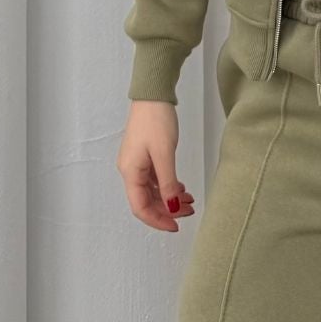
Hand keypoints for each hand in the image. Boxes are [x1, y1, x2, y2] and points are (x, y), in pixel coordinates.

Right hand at [117, 100, 194, 230]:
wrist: (153, 95)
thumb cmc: (156, 122)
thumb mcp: (164, 154)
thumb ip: (168, 184)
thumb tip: (173, 209)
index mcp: (130, 172)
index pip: (140, 207)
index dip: (158, 220)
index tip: (176, 226)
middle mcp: (130, 171)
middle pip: (146, 201)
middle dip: (168, 210)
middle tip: (190, 212)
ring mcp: (137, 163)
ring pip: (152, 190)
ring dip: (170, 198)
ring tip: (190, 200)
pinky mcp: (144, 155)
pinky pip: (155, 179)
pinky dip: (168, 186)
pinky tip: (182, 187)